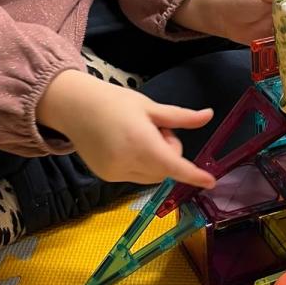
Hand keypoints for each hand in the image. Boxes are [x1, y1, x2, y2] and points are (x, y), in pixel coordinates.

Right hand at [37, 70, 215, 187]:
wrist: (74, 107)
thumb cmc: (115, 102)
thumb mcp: (150, 106)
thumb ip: (181, 117)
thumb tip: (209, 115)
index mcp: (141, 142)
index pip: (174, 165)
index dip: (194, 175)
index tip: (211, 181)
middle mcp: (128, 162)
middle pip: (165, 170)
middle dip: (170, 154)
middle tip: (158, 130)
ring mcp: (115, 173)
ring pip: (151, 176)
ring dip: (156, 161)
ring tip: (139, 136)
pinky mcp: (106, 177)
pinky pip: (135, 177)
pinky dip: (140, 165)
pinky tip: (126, 145)